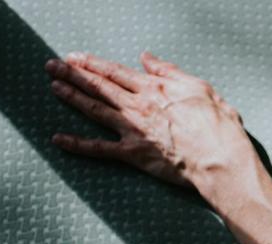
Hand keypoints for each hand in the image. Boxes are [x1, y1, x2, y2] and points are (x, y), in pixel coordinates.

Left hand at [45, 52, 256, 191]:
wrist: (220, 159)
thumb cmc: (218, 125)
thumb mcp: (200, 87)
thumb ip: (170, 71)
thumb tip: (147, 58)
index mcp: (154, 88)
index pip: (116, 72)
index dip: (93, 63)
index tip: (75, 57)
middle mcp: (138, 106)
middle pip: (99, 86)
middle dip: (74, 74)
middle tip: (52, 66)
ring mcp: (133, 130)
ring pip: (95, 109)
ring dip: (72, 97)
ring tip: (54, 87)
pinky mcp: (133, 154)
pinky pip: (99, 149)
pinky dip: (77, 144)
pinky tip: (58, 139)